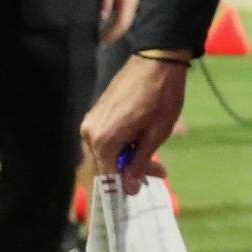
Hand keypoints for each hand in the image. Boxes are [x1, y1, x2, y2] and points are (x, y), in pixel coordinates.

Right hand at [80, 54, 187, 193]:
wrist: (158, 58)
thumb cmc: (162, 96)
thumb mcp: (157, 133)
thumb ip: (139, 163)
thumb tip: (128, 190)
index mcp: (103, 140)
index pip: (107, 178)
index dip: (123, 189)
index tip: (140, 193)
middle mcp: (89, 133)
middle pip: (106, 166)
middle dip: (131, 173)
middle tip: (159, 172)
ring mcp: (90, 123)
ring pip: (106, 154)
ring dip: (128, 159)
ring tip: (155, 159)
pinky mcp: (96, 114)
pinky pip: (106, 139)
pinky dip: (122, 146)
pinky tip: (141, 143)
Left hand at [98, 0, 140, 44]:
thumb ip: (106, 1)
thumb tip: (103, 16)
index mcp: (128, 4)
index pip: (121, 24)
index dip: (111, 35)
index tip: (100, 42)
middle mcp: (132, 7)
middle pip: (124, 26)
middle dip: (113, 36)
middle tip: (101, 42)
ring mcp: (133, 6)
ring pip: (125, 23)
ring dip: (116, 31)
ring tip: (104, 37)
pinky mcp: (131, 5)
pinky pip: (125, 18)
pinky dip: (117, 25)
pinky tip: (109, 27)